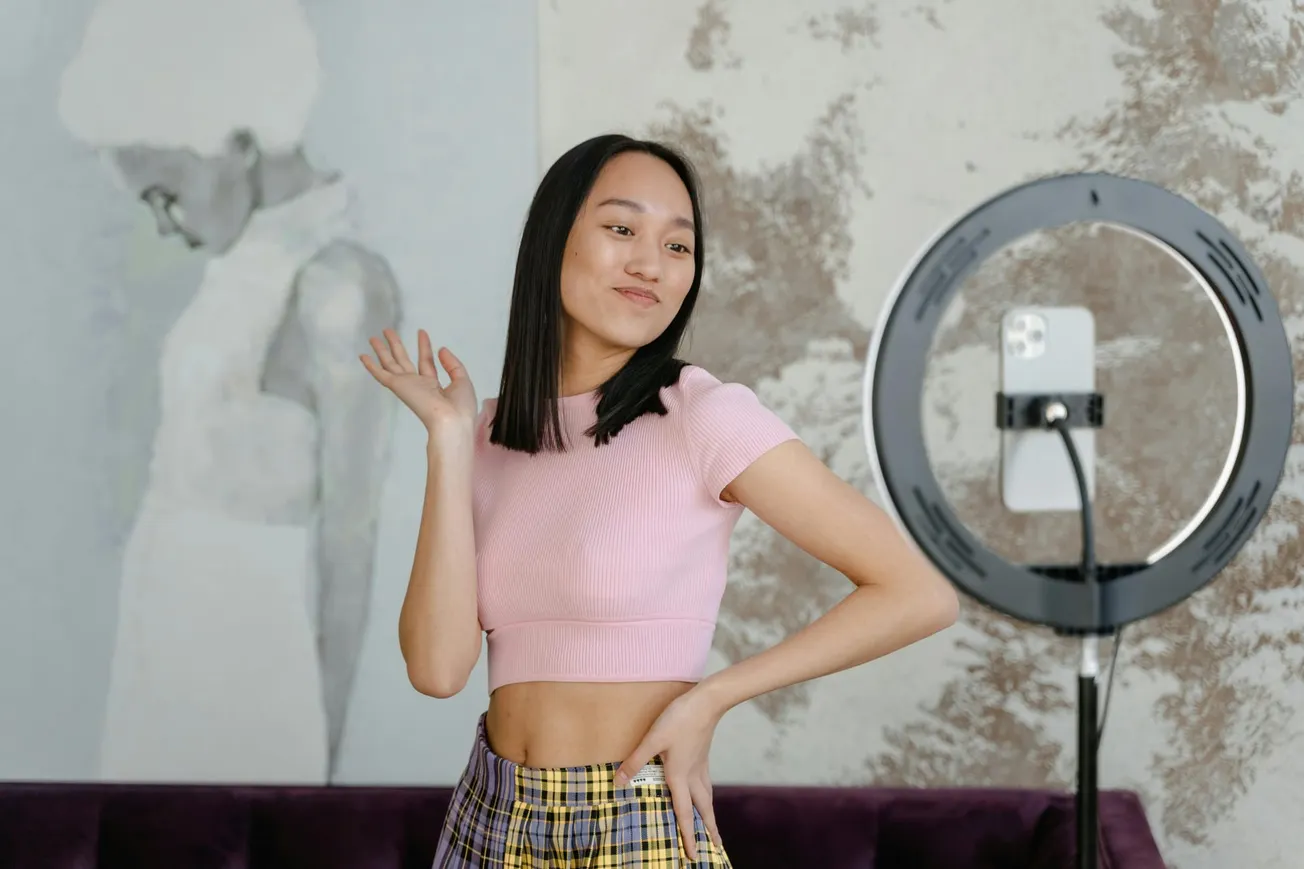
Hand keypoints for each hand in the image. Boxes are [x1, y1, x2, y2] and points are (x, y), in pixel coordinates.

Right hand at [360, 329, 476, 432]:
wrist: (451, 421)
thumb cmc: (460, 406)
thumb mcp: (462, 380)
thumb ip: (452, 364)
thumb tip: (441, 349)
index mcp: (434, 386)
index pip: (426, 362)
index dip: (424, 346)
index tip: (421, 332)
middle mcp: (418, 385)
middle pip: (404, 361)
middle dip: (396, 345)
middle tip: (388, 331)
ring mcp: (407, 385)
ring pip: (391, 364)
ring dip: (382, 350)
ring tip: (373, 337)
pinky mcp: (398, 386)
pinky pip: (381, 375)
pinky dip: (371, 366)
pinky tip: (363, 356)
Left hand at [613, 688, 723, 860]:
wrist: (706, 702)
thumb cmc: (679, 719)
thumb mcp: (653, 739)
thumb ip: (636, 761)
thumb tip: (618, 782)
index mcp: (680, 776)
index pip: (684, 813)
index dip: (688, 836)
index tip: (694, 856)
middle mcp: (693, 775)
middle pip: (703, 809)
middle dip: (709, 830)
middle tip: (716, 847)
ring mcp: (701, 765)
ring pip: (707, 796)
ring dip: (710, 813)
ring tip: (712, 825)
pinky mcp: (703, 755)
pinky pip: (706, 783)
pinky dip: (706, 795)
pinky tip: (702, 791)